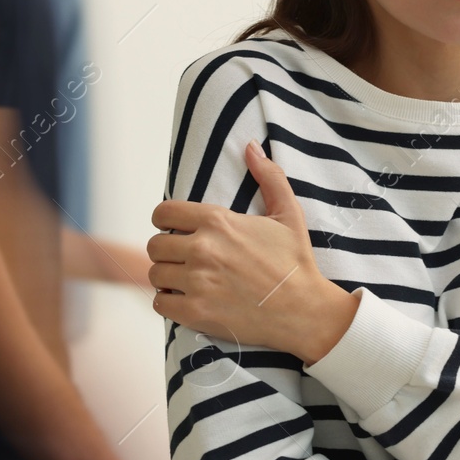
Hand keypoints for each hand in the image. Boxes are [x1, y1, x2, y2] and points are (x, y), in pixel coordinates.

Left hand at [147, 141, 355, 361]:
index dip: (165, 220)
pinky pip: (159, 303)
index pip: (163, 213)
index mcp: (218, 222)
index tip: (174, 229)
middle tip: (184, 259)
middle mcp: (203, 249)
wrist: (304, 311)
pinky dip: (169, 302)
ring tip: (186, 280)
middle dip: (167, 251)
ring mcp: (198, 282)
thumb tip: (251, 146)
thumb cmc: (296, 262)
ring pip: (156, 274)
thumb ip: (269, 177)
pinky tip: (186, 299)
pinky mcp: (197, 312)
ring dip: (167, 277)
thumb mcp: (288, 214)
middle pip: (154, 245)